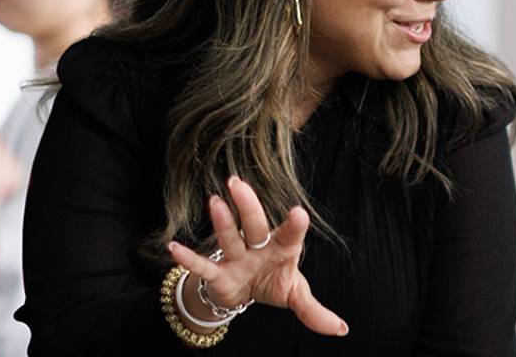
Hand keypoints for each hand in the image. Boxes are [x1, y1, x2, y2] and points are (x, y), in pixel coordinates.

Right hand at [166, 175, 348, 336]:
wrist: (246, 291)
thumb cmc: (274, 282)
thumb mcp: (295, 296)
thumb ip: (314, 311)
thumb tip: (342, 330)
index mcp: (282, 249)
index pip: (290, 235)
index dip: (294, 225)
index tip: (298, 213)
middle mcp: (258, 247)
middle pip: (254, 226)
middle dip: (248, 206)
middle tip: (238, 184)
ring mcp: (236, 257)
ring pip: (229, 238)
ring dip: (221, 222)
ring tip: (214, 201)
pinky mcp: (218, 273)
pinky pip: (202, 266)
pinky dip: (188, 259)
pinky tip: (173, 248)